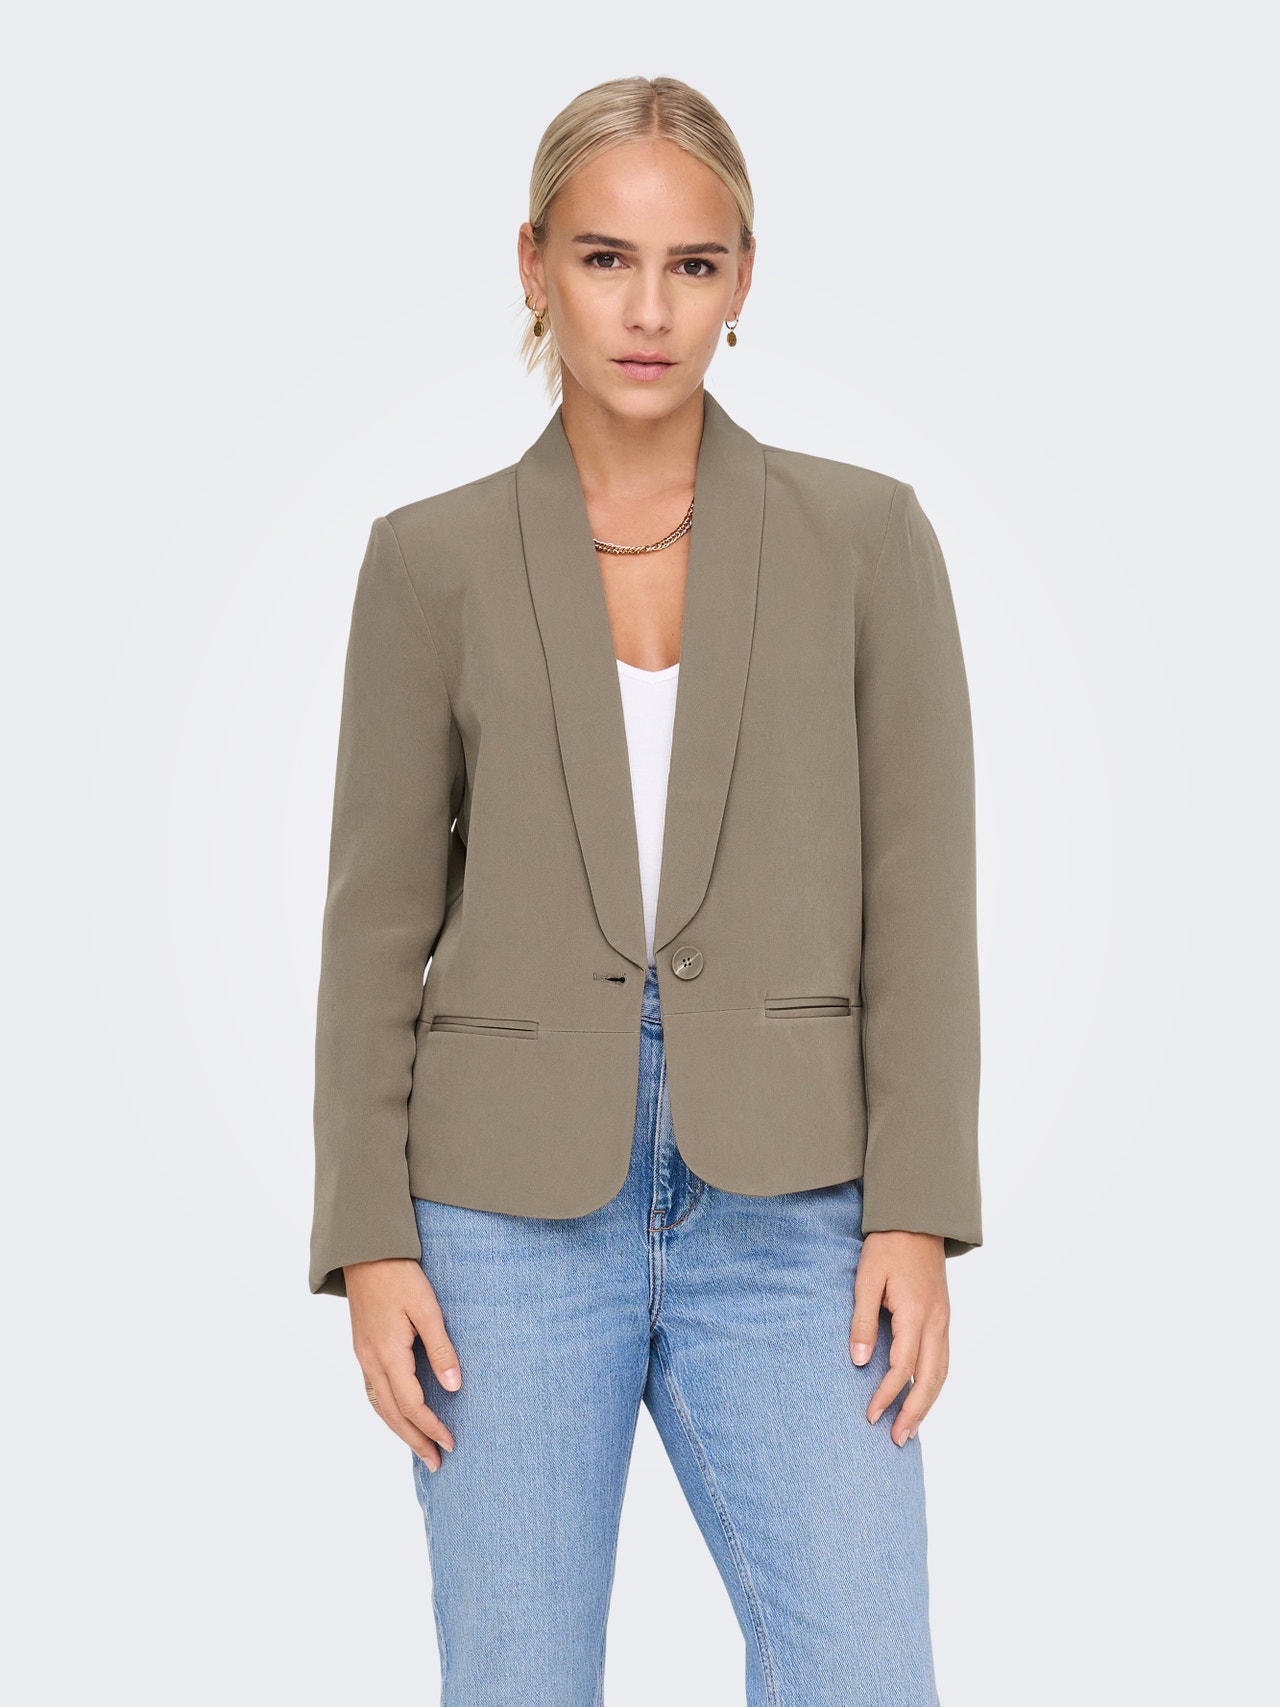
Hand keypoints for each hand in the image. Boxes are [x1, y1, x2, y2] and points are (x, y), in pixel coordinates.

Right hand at [344, 1257, 461, 1470]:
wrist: (365, 1251)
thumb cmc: (401, 1275)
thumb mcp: (427, 1308)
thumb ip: (440, 1348)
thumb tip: (454, 1387)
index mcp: (388, 1353)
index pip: (411, 1404)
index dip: (431, 1427)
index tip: (451, 1443)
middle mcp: (370, 1360)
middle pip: (392, 1414)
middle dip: (415, 1440)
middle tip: (437, 1463)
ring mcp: (363, 1355)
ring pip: (379, 1405)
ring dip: (399, 1430)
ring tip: (419, 1448)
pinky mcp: (362, 1348)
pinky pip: (373, 1391)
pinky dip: (387, 1411)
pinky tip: (399, 1415)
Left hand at [849, 1231, 949, 1446]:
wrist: (917, 1219)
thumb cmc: (887, 1246)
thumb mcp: (866, 1278)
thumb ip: (862, 1319)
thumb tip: (859, 1361)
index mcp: (915, 1313)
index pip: (903, 1367)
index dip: (887, 1395)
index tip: (870, 1415)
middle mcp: (936, 1322)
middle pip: (930, 1379)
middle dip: (914, 1412)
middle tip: (897, 1440)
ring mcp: (944, 1320)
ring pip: (942, 1372)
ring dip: (927, 1403)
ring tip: (912, 1429)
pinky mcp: (943, 1317)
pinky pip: (943, 1359)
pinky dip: (934, 1383)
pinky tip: (922, 1395)